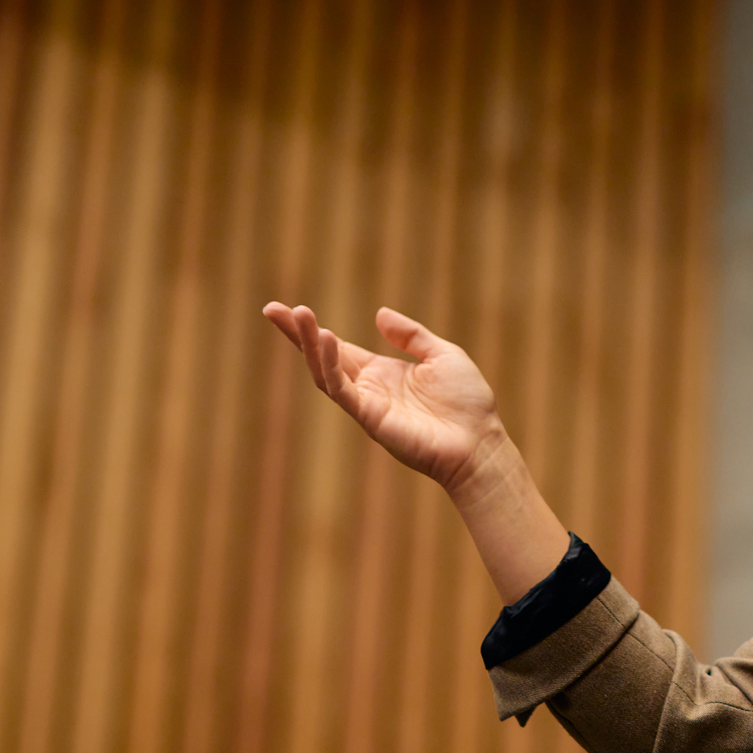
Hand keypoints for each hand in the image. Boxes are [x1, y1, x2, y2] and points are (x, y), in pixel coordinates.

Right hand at [263, 303, 501, 497]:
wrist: (480, 444)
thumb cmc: (467, 404)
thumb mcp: (442, 354)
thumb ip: (410, 335)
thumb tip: (378, 314)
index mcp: (382, 373)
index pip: (338, 347)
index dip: (312, 330)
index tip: (288, 308)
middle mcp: (368, 388)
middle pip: (322, 357)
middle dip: (297, 334)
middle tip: (271, 309)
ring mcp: (366, 404)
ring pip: (325, 373)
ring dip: (309, 345)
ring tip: (298, 316)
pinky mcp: (370, 418)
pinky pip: (342, 390)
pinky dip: (331, 366)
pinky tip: (326, 341)